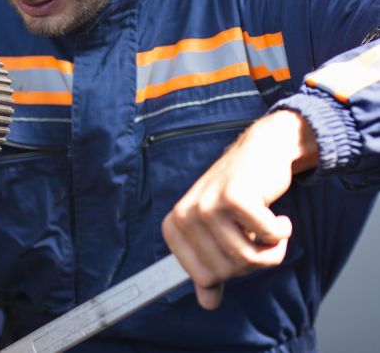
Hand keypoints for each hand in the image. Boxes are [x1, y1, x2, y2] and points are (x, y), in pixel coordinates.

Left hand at [161, 110, 318, 309]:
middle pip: (229, 270)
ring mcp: (208, 205)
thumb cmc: (238, 195)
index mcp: (175, 228)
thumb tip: (208, 303)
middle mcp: (185, 216)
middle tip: (255, 233)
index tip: (236, 245)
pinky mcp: (236, 198)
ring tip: (268, 227)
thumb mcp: (217, 231)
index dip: (231, 270)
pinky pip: (269, 238)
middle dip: (253, 259)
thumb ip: (211, 267)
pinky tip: (276, 215)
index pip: (204, 277)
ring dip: (272, 249)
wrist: (261, 152)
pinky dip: (281, 231)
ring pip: (249, 258)